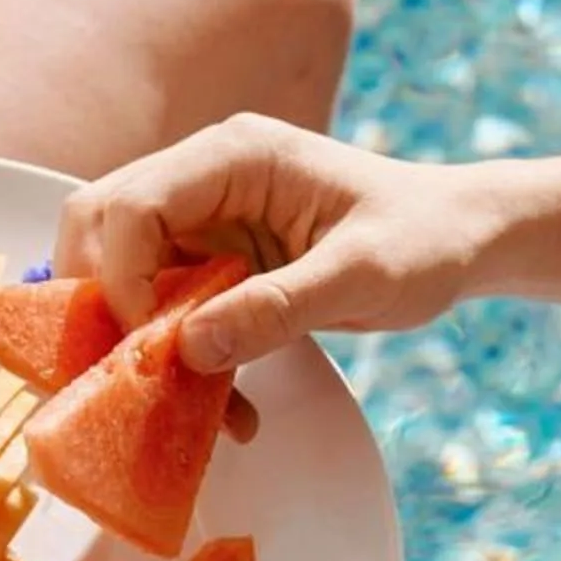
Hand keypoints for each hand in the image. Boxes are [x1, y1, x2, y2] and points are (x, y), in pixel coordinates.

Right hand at [57, 114, 497, 373]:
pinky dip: (179, 360)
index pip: (134, 206)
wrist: (458, 239)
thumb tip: (192, 347)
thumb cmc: (423, 239)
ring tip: (190, 401)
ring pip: (122, 273)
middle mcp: (205, 177)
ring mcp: (206, 218)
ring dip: (142, 342)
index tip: (153, 349)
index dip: (122, 280)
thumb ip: (277, 308)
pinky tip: (225, 404)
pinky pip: (166, 308)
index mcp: (235, 157)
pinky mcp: (215, 261)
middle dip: (106, 306)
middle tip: (141, 374)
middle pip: (101, 229)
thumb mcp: (360, 277)